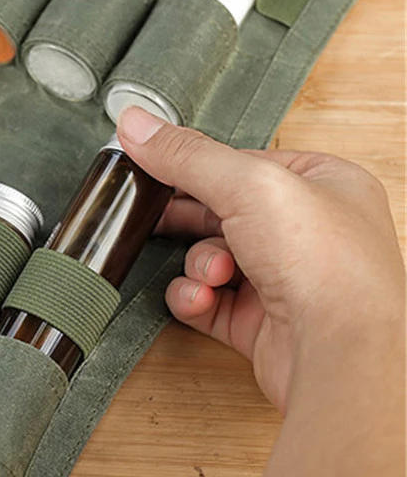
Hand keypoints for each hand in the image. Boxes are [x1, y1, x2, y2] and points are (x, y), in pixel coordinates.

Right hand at [118, 107, 403, 411]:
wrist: (340, 352)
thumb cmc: (325, 264)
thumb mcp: (248, 184)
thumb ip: (186, 155)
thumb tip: (136, 124)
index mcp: (323, 185)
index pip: (245, 164)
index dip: (198, 168)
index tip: (154, 167)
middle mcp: (307, 233)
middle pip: (222, 212)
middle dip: (190, 221)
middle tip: (154, 217)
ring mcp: (284, 280)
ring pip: (209, 258)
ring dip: (197, 264)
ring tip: (211, 273)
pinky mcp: (260, 323)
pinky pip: (207, 302)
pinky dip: (195, 299)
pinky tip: (201, 299)